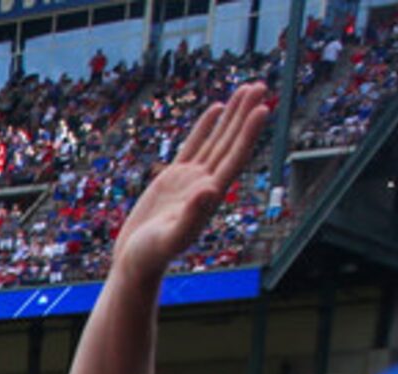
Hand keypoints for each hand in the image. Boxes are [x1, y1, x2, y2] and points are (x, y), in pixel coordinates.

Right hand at [110, 85, 272, 277]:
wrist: (136, 262)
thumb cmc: (152, 255)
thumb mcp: (170, 238)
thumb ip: (192, 216)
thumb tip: (210, 190)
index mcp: (210, 195)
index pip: (234, 158)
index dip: (248, 133)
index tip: (262, 109)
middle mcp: (206, 183)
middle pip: (230, 142)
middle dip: (245, 114)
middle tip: (260, 86)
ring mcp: (191, 179)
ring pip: (216, 139)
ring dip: (232, 115)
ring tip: (247, 89)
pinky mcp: (174, 178)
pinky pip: (194, 145)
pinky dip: (206, 127)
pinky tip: (217, 109)